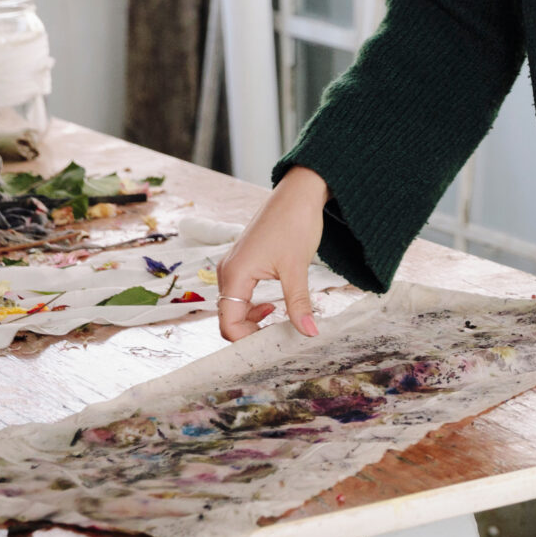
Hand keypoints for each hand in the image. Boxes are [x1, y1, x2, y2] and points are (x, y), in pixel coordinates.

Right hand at [216, 167, 326, 340]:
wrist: (298, 193)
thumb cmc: (295, 223)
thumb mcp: (297, 268)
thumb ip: (298, 303)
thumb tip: (308, 333)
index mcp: (235, 274)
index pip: (229, 323)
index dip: (247, 340)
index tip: (274, 343)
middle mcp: (227, 271)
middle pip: (228, 318)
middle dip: (250, 332)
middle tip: (278, 337)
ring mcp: (234, 266)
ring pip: (234, 306)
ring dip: (251, 319)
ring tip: (279, 320)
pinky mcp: (243, 261)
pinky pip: (239, 293)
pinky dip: (252, 306)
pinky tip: (273, 305)